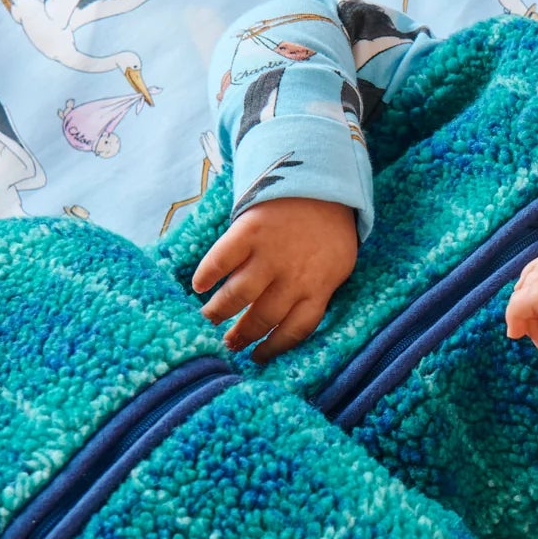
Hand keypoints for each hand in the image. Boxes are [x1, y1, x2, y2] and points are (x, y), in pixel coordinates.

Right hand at [191, 196, 357, 362]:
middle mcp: (293, 276)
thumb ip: (318, 292)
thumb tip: (289, 325)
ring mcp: (270, 253)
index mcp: (319, 287)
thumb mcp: (338, 265)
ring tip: (208, 319)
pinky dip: (207, 274)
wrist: (321, 181)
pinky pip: (222, 259)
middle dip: (242, 336)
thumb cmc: (329, 230)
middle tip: (228, 343)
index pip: (295, 330)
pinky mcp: (249, 230)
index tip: (257, 357)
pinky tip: (199, 285)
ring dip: (219, 312)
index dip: (274, 348)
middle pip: (263, 318)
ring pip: (238, 295)